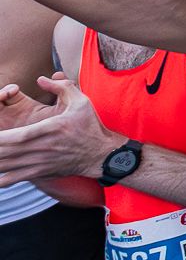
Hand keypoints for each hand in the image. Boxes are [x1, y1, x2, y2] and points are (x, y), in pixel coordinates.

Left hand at [0, 76, 119, 183]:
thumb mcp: (81, 102)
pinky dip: (0, 179)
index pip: (19, 136)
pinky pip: (13, 179)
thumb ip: (61, 87)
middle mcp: (43, 148)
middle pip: (7, 152)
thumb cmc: (90, 126)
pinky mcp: (39, 173)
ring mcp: (40, 162)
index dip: (2, 138)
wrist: (101, 154)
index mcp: (51, 129)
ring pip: (6, 166)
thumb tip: (41, 79)